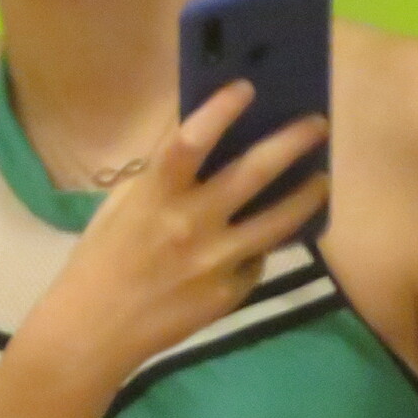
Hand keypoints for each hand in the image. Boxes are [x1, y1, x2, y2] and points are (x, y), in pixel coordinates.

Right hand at [37, 82, 328, 380]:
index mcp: (155, 197)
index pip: (190, 143)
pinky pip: (257, 261)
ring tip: (322, 181)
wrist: (95, 329)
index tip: (246, 87)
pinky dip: (262, 247)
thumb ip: (162, 179)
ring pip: (278, 222)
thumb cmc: (101, 258)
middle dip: (292, 143)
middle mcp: (190, 225)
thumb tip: (204, 143)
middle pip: (253, 174)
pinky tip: (266, 238)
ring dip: (306, 195)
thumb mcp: (122, 207)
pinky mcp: (230, 293)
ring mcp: (216, 262)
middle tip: (318, 125)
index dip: (220, 110)